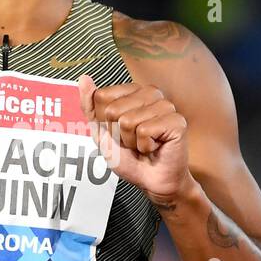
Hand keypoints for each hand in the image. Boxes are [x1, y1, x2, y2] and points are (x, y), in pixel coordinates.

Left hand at [78, 75, 191, 202]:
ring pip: (128, 121)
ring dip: (131, 142)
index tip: (119, 132)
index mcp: (133, 91)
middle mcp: (151, 93)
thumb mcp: (101, 132)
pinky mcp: (176, 121)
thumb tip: (83, 78)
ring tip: (144, 144)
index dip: (105, 122)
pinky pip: (144, 131)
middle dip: (118, 133)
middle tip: (133, 141)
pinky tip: (155, 147)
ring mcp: (165, 105)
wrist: (151, 182)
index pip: (102, 96)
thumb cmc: (129, 157)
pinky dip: (144, 146)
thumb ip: (90, 106)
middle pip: (113, 110)